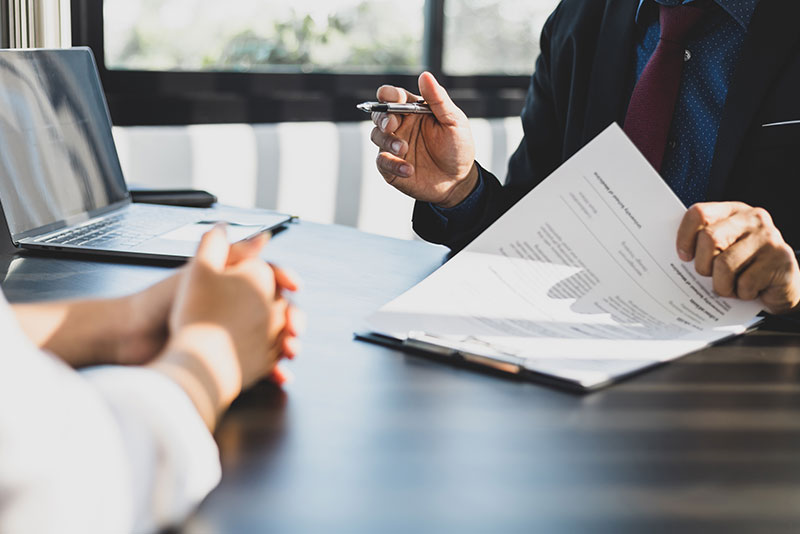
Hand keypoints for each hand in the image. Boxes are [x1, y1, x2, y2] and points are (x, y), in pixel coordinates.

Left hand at [151, 227, 298, 428]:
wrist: (131, 338)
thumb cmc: (160, 301)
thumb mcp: (200, 272)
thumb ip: (231, 253)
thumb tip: (264, 236)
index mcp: (229, 284)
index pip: (267, 278)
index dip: (284, 281)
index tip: (294, 286)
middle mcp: (233, 308)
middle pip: (275, 310)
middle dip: (292, 318)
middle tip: (295, 326)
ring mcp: (231, 335)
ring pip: (272, 339)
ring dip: (287, 345)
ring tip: (291, 350)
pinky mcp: (227, 361)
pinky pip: (258, 366)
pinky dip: (272, 370)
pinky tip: (279, 374)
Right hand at [370, 71, 478, 207]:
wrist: (459, 180)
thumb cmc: (457, 148)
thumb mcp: (454, 121)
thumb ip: (438, 99)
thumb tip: (425, 75)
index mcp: (413, 110)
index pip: (393, 96)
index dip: (388, 94)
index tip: (392, 97)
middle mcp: (401, 126)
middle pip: (379, 114)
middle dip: (382, 117)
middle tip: (392, 125)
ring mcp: (394, 146)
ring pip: (376, 136)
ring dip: (388, 141)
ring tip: (404, 149)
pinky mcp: (391, 167)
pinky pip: (382, 162)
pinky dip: (392, 164)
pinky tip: (408, 169)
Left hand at [676, 202, 799, 313]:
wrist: (783, 285)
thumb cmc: (744, 267)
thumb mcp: (722, 250)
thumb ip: (702, 245)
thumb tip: (671, 257)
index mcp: (732, 211)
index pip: (699, 213)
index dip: (685, 237)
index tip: (684, 257)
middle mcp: (753, 219)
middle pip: (710, 238)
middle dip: (703, 265)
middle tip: (710, 276)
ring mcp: (769, 237)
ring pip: (724, 265)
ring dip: (721, 285)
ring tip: (730, 287)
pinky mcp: (781, 258)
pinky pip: (745, 283)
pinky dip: (741, 294)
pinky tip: (749, 291)